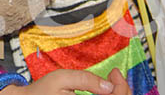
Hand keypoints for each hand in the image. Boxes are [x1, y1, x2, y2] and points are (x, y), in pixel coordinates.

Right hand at [0, 68, 119, 93]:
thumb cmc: (42, 91)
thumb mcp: (62, 78)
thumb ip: (86, 80)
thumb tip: (108, 85)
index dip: (121, 86)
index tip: (114, 72)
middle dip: (122, 89)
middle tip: (113, 74)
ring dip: (117, 94)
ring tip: (110, 82)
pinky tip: (104, 91)